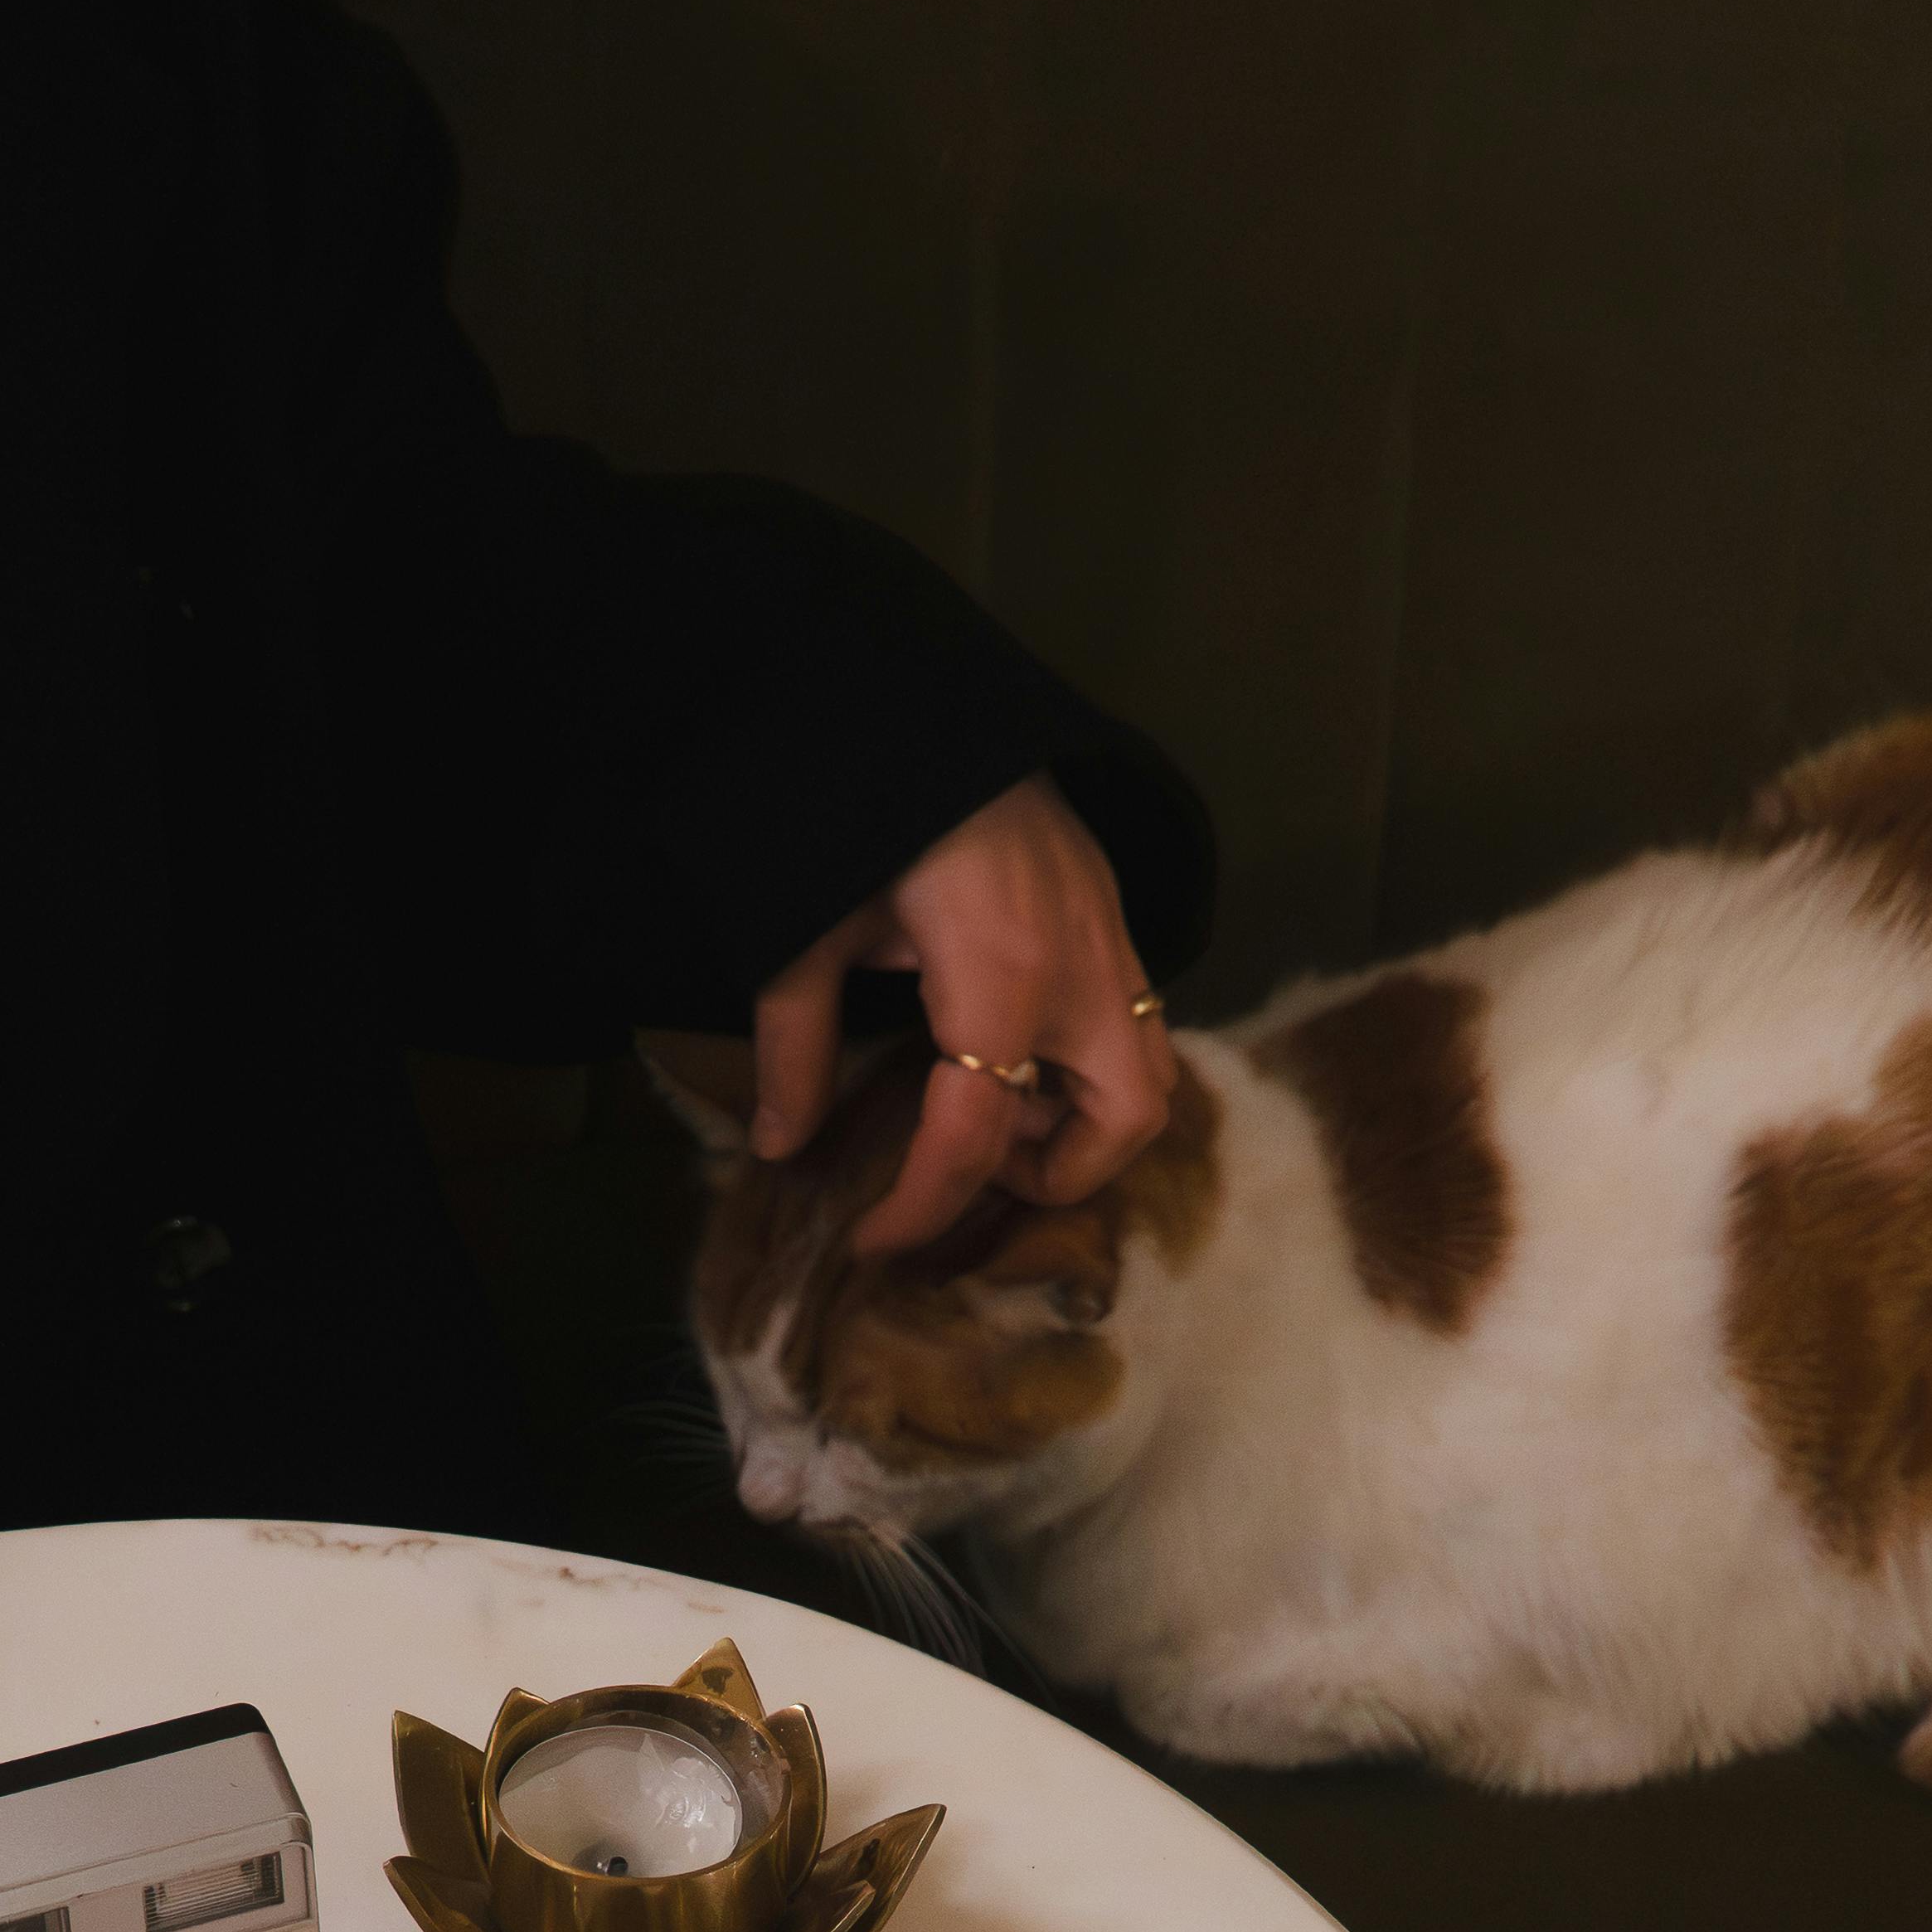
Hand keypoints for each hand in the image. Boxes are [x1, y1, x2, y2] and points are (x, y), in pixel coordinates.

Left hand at [752, 775, 1177, 1256]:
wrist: (916, 689)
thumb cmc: (859, 803)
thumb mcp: (807, 928)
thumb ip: (795, 1043)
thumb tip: (779, 1146)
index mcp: (999, 973)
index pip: (978, 1134)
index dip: (924, 1207)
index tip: (876, 1242)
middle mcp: (1080, 966)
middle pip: (1125, 1119)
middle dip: (1060, 1172)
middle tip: (980, 1170)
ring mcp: (1112, 934)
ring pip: (1153, 1072)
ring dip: (1086, 1119)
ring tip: (999, 1109)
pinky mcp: (1114, 911)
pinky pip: (1136, 1020)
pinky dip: (1089, 1062)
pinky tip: (1015, 1048)